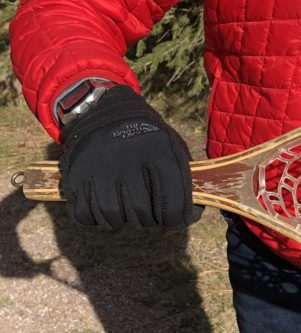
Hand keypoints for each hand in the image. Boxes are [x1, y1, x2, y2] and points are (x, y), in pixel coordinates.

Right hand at [59, 85, 202, 227]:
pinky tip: (105, 206)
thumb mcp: (172, 148)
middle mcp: (128, 161)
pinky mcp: (76, 176)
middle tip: (149, 213)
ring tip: (128, 209)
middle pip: (142, 213)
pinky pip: (84, 214)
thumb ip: (183, 179)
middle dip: (149, 220)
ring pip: (112, 216)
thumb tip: (191, 214)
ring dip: (123, 219)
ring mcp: (99, 169)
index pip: (172, 206)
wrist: (106, 112)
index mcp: (159, 154)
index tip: (174, 218)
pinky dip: (95, 217)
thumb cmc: (147, 138)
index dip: (177, 219)